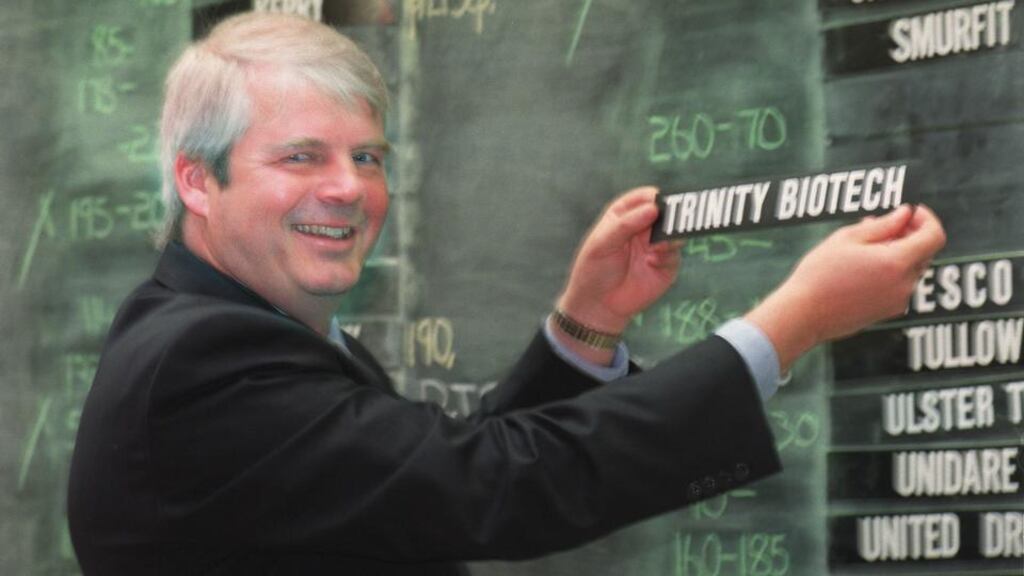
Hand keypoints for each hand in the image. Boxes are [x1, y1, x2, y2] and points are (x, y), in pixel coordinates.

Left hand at [556, 187, 682, 335]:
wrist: (598, 305)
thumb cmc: (594, 269)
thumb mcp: (603, 243)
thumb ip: (626, 224)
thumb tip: (654, 209)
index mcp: (625, 215)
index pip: (645, 197)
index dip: (654, 197)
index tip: (657, 203)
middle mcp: (644, 228)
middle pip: (666, 213)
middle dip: (670, 216)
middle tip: (670, 221)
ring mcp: (656, 246)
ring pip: (674, 233)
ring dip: (669, 237)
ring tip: (656, 246)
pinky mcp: (666, 266)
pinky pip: (674, 255)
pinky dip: (666, 257)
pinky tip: (651, 262)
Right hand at [746, 204, 945, 370]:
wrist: (804, 315)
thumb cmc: (820, 273)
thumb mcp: (847, 239)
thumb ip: (883, 224)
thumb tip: (905, 214)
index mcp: (896, 262)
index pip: (934, 236)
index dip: (926, 219)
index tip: (910, 211)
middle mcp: (904, 284)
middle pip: (924, 252)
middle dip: (909, 234)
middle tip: (880, 225)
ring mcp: (898, 301)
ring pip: (910, 268)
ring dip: (897, 253)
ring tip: (863, 247)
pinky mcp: (888, 312)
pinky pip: (899, 285)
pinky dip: (890, 271)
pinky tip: (862, 268)